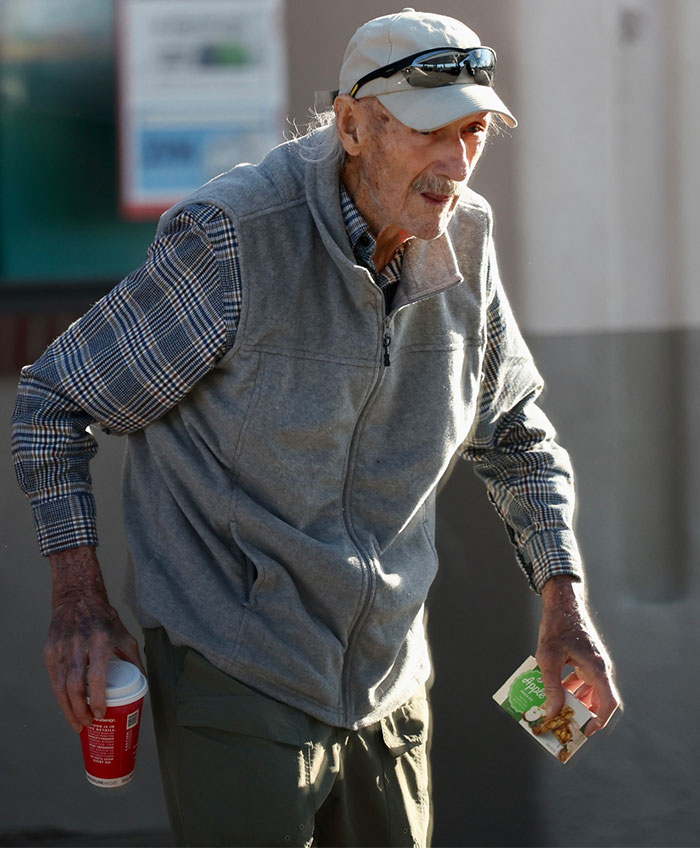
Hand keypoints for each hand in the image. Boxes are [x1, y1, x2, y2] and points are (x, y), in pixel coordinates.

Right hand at [45, 546, 143, 731]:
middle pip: (75, 686)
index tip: (102, 714)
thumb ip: (134, 660)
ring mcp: (61, 649)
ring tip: (78, 723)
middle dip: (80, 711)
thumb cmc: (104, 619)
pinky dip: (60, 697)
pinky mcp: (49, 651)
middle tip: (89, 724)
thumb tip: (143, 684)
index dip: (98, 699)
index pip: (96, 676)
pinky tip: (68, 707)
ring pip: (60, 686)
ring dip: (68, 709)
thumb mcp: (125, 636)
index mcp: (101, 641)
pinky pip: (53, 679)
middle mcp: (79, 646)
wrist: (78, 598)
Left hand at [536, 575, 620, 736]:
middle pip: (598, 700)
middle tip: (566, 726)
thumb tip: (553, 713)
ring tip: (556, 713)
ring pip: (587, 691)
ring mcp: (592, 664)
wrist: (562, 602)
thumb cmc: (557, 627)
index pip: (608, 702)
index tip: (586, 731)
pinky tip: (551, 692)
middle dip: (583, 715)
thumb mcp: (548, 658)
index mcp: (597, 668)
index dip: (600, 720)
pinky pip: (580, 680)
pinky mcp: (584, 659)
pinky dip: (568, 689)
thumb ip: (551, 686)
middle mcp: (599, 668)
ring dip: (574, 702)